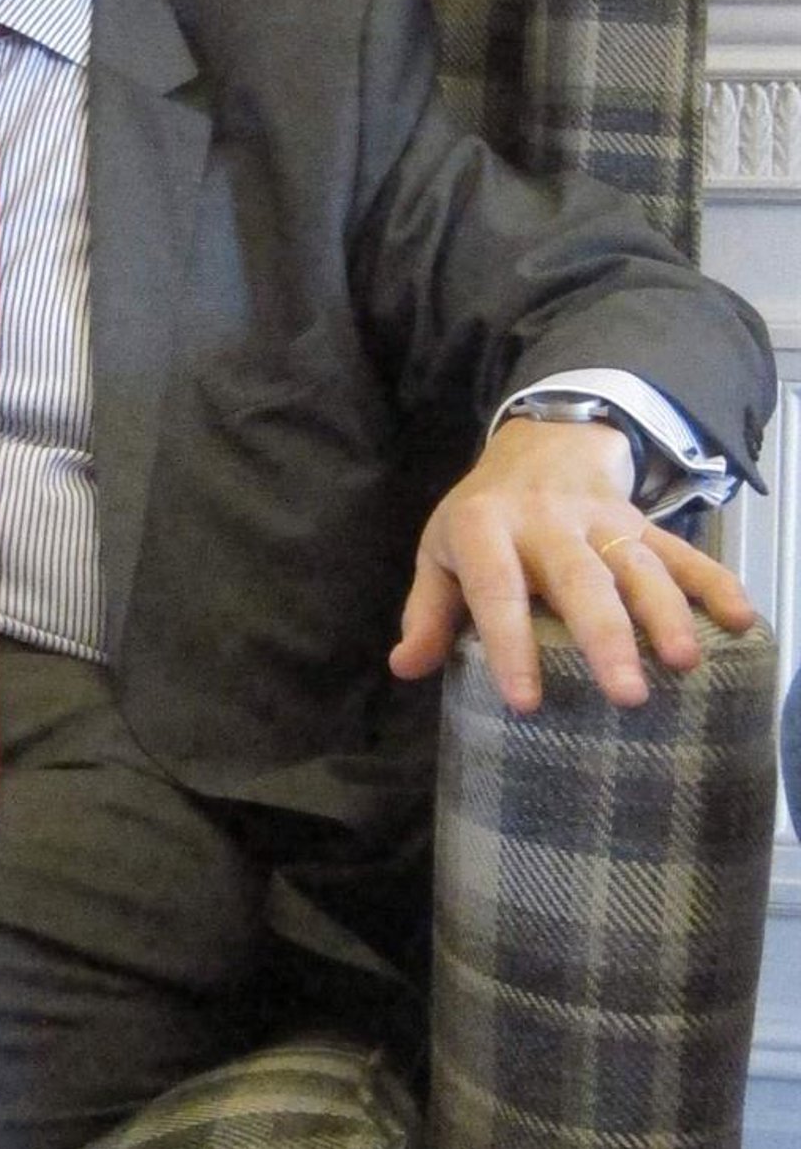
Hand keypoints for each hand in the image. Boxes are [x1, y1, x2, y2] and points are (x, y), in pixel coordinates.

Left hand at [389, 416, 754, 710]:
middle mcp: (548, 523)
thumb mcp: (442, 552)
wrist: (541, 446)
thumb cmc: (483, 520)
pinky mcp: (644, 525)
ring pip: (639, 566)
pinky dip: (715, 584)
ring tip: (683, 663)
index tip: (526, 702)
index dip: (510, 645)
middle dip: (605, 636)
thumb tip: (406, 667)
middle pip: (580, 580)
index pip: (497, 590)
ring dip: (665, 613)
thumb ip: (428, 611)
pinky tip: (741, 620)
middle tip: (626, 693)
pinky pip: (684, 553)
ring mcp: (603, 522)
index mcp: (485, 528)